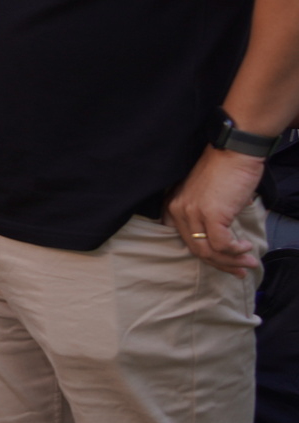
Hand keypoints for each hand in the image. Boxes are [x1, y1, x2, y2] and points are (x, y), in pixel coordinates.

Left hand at [165, 147, 264, 274]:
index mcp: (174, 206)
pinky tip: (247, 247)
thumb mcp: (208, 195)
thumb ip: (210, 215)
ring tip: (249, 262)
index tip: (224, 264)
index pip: (186, 240)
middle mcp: (179, 210)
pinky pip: (222, 245)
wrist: (235, 152)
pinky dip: (236, 250)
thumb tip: (226, 237)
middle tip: (240, 270)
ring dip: (232, 261)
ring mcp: (193, 213)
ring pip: (209, 251)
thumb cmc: (226, 171)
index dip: (206, 256)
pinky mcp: (211, 214)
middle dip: (221, 264)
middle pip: (196, 249)